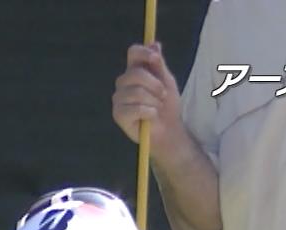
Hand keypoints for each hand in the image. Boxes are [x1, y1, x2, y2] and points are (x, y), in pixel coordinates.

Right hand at [112, 43, 186, 159]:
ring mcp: (119, 99)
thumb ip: (159, 65)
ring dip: (153, 102)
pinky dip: (149, 113)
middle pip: (135, 73)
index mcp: (135, 71)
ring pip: (136, 92)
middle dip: (154, 85)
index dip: (143, 52)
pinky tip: (151, 117)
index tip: (156, 59)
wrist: (168, 129)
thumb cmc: (167, 105)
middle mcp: (124, 82)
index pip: (133, 52)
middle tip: (163, 95)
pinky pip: (135, 108)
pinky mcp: (118, 114)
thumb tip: (155, 44)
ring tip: (157, 108)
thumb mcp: (167, 82)